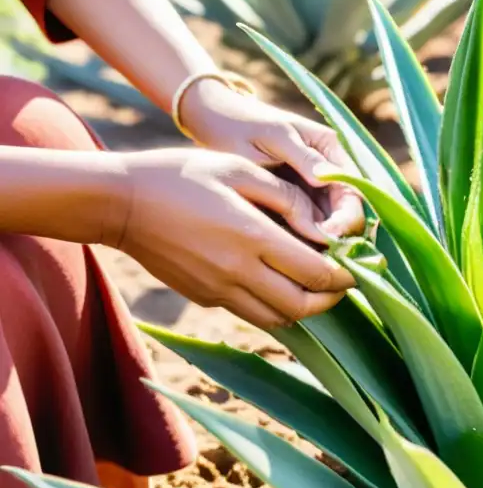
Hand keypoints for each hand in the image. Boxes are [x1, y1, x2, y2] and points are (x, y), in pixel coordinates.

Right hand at [112, 149, 354, 329]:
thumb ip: (285, 197)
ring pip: (279, 319)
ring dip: (306, 309)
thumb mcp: (237, 169)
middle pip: (303, 306)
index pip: (315, 271)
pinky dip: (276, 308)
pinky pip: (252, 314)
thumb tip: (323, 224)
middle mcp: (238, 271)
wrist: (119, 204)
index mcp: (252, 236)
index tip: (358, 264)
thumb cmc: (181, 175)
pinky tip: (282, 286)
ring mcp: (219, 290)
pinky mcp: (205, 297)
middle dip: (332, 299)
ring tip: (318, 289)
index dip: (345, 273)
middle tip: (345, 283)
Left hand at [178, 79, 363, 237]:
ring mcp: (312, 189)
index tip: (329, 236)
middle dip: (338, 235)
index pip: (353, 189)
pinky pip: (307, 227)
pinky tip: (291, 253)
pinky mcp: (294, 204)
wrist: (213, 124)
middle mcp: (328, 171)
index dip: (347, 216)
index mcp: (331, 150)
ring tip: (304, 258)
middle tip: (318, 255)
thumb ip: (303, 157)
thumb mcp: (274, 135)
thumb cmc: (243, 124)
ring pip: (329, 224)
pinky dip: (304, 241)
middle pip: (346, 211)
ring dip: (321, 242)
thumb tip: (326, 179)